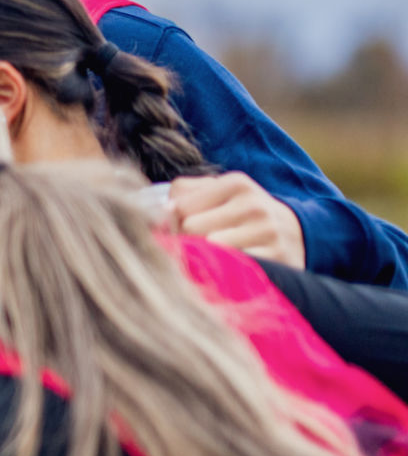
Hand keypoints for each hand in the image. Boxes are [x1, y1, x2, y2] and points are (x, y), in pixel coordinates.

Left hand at [169, 173, 305, 268]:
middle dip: (188, 240)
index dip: (172, 222)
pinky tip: (233, 268)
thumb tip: (161, 212)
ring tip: (219, 256)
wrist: (294, 235)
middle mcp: (253, 204)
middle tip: (202, 245)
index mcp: (235, 183)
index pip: (179, 206)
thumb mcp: (218, 194)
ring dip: (206, 257)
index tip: (184, 228)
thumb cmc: (241, 215)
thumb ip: (183, 195)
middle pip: (189, 228)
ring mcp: (267, 231)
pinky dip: (226, 272)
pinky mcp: (277, 258)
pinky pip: (233, 268)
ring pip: (208, 249)